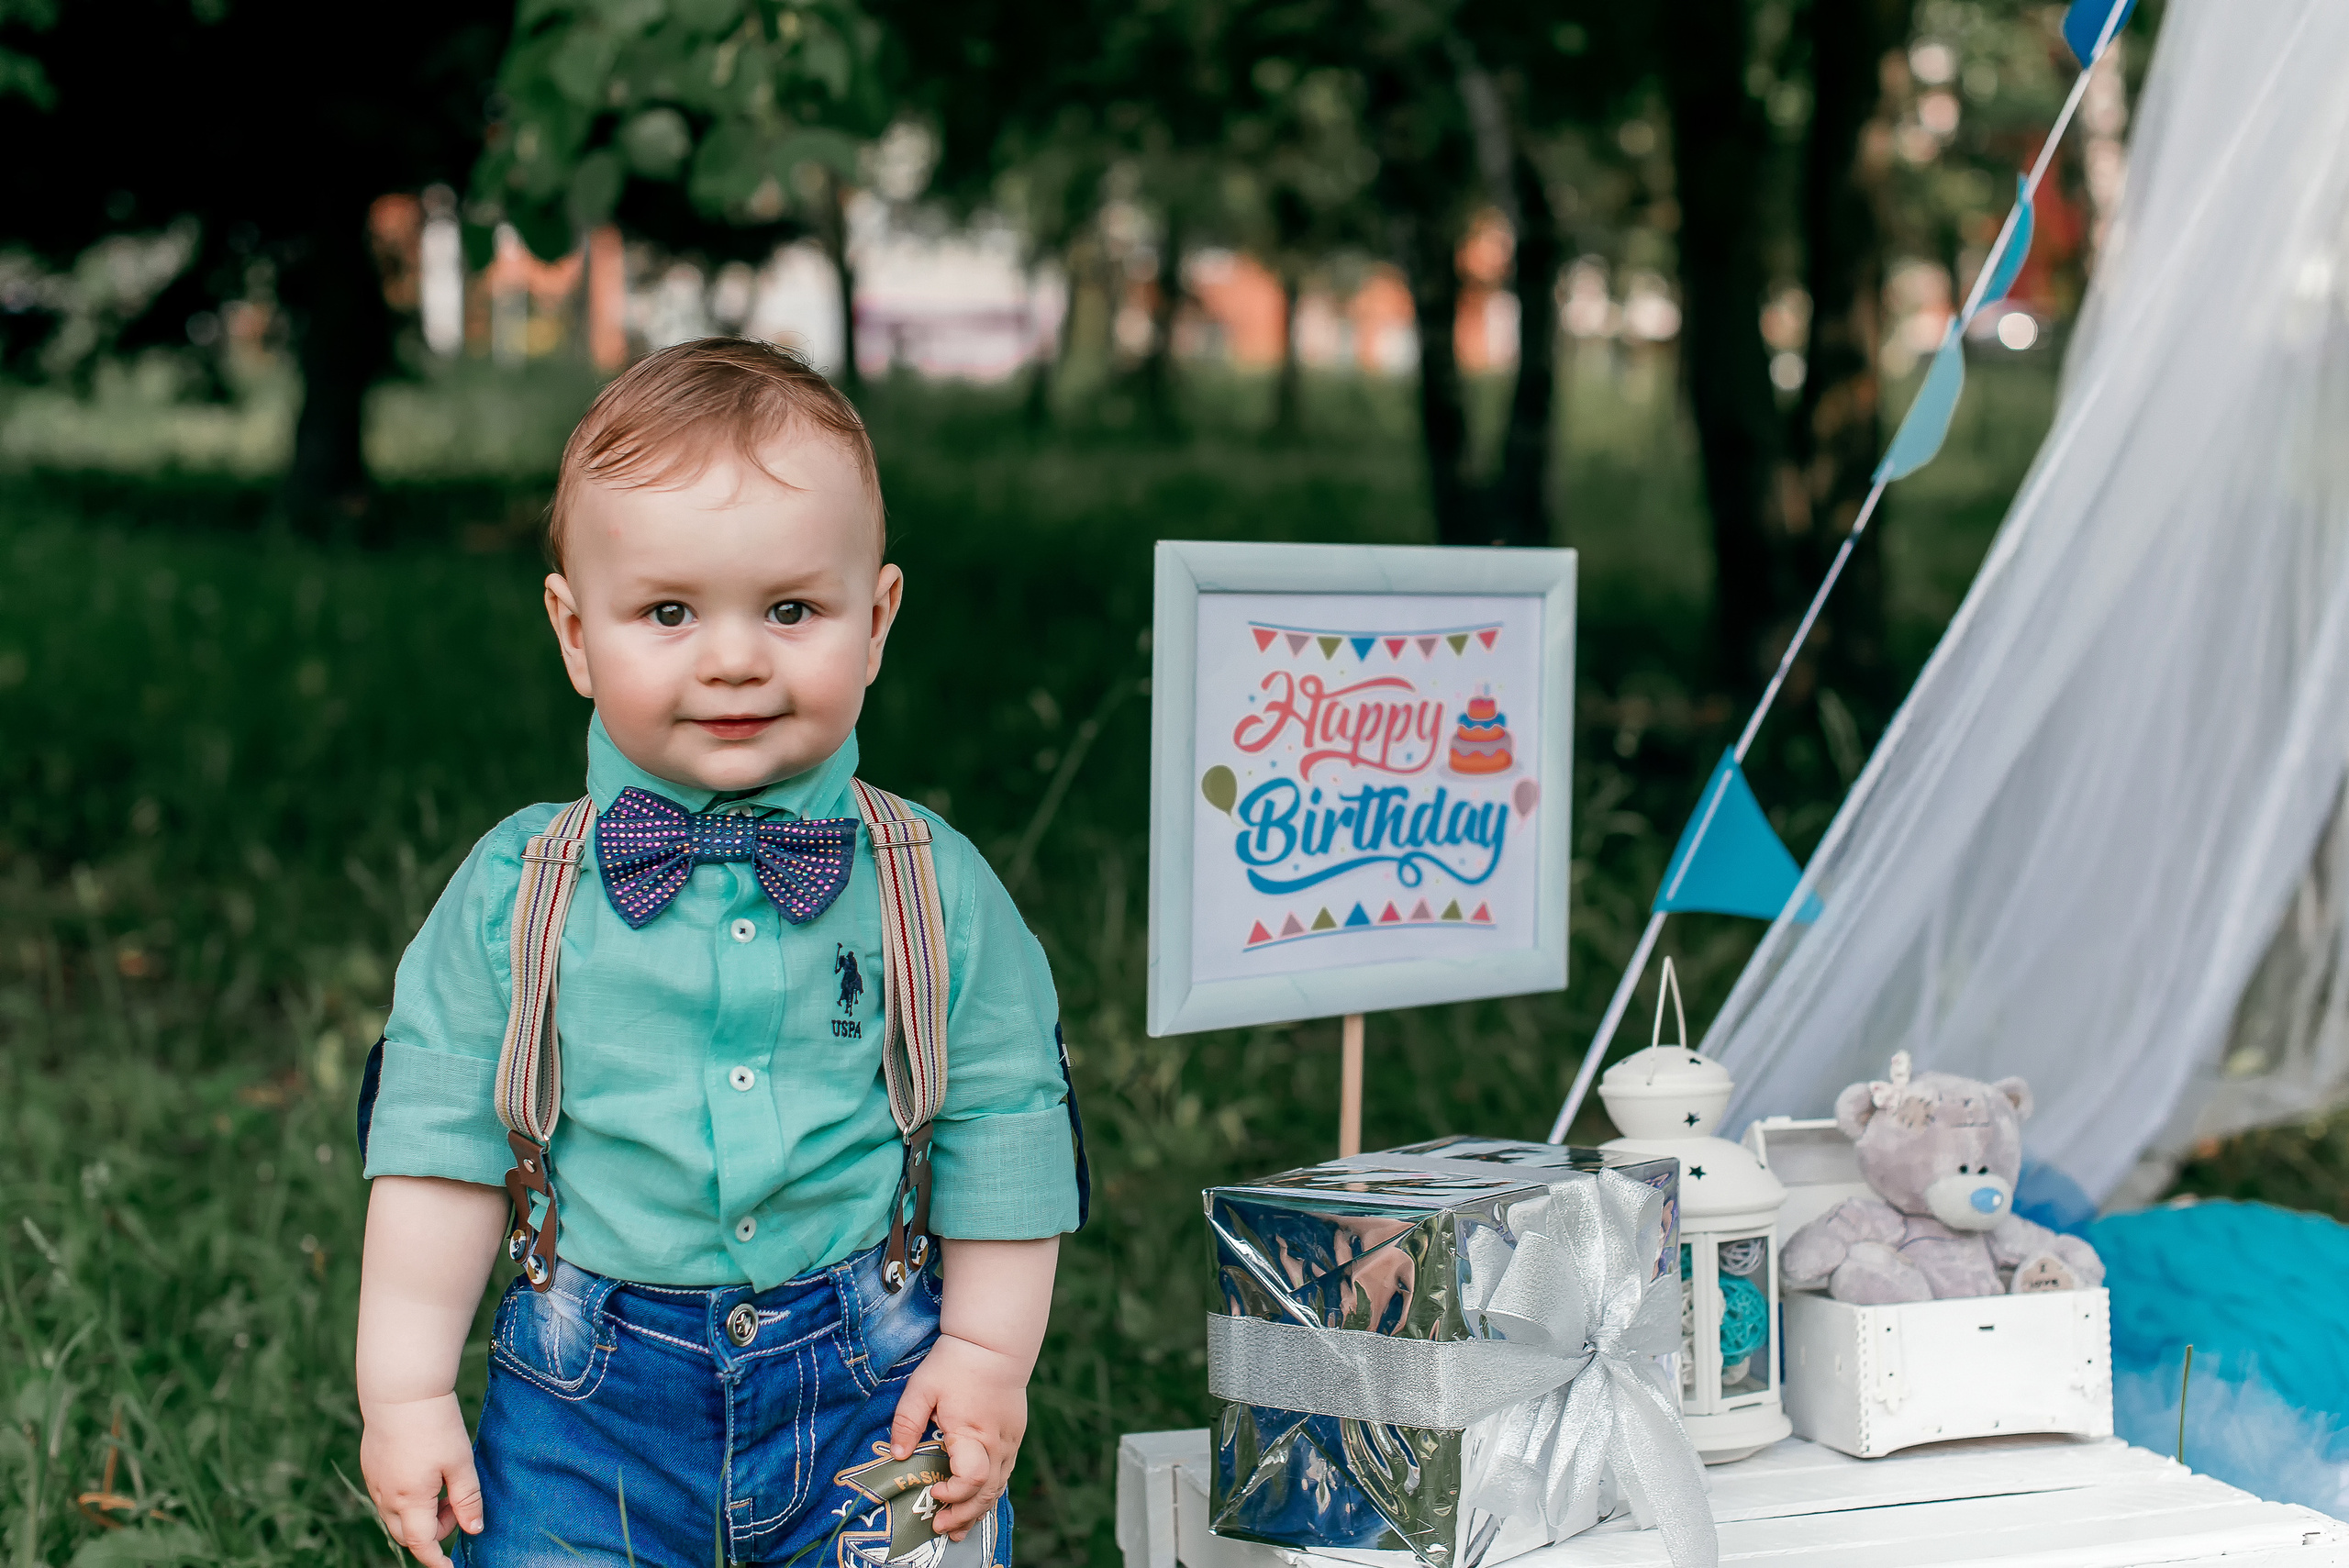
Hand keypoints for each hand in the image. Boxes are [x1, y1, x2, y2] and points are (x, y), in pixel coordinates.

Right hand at [360, 1391, 482, 1566]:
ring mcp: (375, 1482)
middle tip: (457, 1504)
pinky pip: (387, 1496)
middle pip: (407, 1533)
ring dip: (420, 1513)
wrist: (401, 1392)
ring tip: (444, 1484)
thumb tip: (474, 1530)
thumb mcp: (460, 1463)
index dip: (436, 1560)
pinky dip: (407, 1498)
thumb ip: (468, 1499)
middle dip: (434, 1530)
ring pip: (396, 1516)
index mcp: (410, 1500)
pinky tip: (425, 1472)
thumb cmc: (435, 1426)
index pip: (421, 1544)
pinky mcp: (371, 1468)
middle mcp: (386, 1497)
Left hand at [887, 1334, 1027, 1540]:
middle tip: (938, 1527)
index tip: (933, 1494)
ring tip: (956, 1529)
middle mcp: (997, 1443)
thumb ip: (906, 1422)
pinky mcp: (1015, 1438)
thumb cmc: (955, 1363)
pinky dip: (989, 1493)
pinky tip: (975, 1504)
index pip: (972, 1479)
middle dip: (962, 1515)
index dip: (954, 1494)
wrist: (994, 1344)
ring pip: (998, 1488)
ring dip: (977, 1511)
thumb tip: (896, 1456)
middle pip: (986, 1493)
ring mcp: (1010, 1442)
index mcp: (974, 1432)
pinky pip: (1004, 1475)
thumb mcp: (922, 1388)